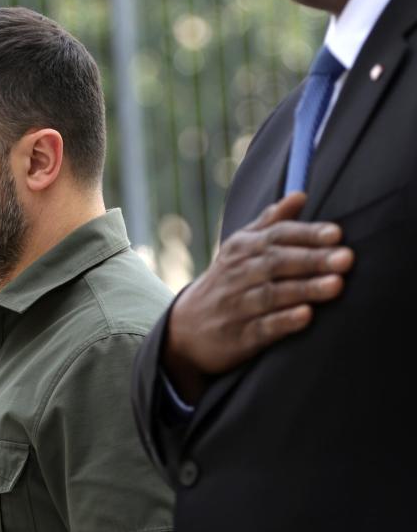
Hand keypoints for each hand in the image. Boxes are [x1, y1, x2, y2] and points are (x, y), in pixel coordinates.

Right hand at [163, 192, 353, 402]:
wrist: (186, 329)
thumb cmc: (226, 283)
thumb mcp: (239, 249)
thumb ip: (270, 224)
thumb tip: (300, 195)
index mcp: (240, 249)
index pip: (274, 237)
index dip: (306, 234)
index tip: (336, 233)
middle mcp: (236, 275)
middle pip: (275, 263)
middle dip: (311, 260)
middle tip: (346, 258)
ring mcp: (235, 306)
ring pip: (271, 295)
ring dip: (304, 289)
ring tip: (336, 285)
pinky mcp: (238, 337)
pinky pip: (262, 327)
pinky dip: (283, 321)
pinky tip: (306, 316)